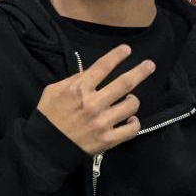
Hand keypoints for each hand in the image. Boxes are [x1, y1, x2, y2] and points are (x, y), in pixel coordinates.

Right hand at [36, 46, 153, 155]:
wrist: (45, 146)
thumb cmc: (49, 115)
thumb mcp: (53, 90)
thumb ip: (73, 80)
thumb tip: (91, 73)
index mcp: (79, 89)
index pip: (103, 67)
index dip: (117, 55)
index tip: (127, 49)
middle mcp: (93, 103)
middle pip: (124, 83)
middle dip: (140, 72)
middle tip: (150, 65)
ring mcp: (102, 122)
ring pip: (131, 105)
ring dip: (134, 100)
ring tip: (130, 99)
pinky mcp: (107, 139)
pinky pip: (132, 129)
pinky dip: (135, 123)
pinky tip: (131, 120)